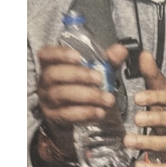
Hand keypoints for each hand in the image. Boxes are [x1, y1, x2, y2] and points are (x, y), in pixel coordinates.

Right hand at [36, 43, 127, 157]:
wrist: (71, 113)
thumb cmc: (80, 86)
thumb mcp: (94, 70)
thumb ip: (107, 60)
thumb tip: (120, 50)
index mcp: (51, 65)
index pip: (46, 55)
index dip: (60, 54)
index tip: (78, 56)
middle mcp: (45, 81)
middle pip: (54, 75)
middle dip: (78, 75)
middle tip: (99, 78)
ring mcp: (47, 99)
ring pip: (61, 95)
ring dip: (87, 96)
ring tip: (107, 99)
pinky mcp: (53, 116)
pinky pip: (67, 114)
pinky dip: (85, 113)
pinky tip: (99, 112)